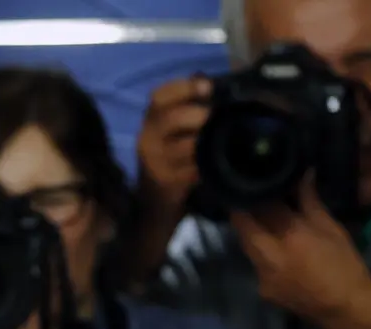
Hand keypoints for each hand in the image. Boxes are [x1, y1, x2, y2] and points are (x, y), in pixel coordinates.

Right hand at [136, 77, 211, 212]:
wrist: (152, 206)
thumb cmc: (168, 162)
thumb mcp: (169, 134)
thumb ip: (185, 108)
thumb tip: (207, 80)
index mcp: (149, 122)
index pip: (159, 96)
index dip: (184, 88)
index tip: (208, 87)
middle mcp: (147, 139)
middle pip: (173, 118)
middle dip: (200, 115)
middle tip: (217, 118)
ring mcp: (155, 163)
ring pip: (188, 145)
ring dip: (209, 142)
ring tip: (223, 141)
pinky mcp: (167, 183)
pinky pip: (194, 169)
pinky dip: (209, 165)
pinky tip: (218, 163)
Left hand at [228, 174, 370, 328]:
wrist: (348, 312)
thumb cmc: (346, 267)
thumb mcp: (332, 230)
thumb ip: (310, 202)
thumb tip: (303, 175)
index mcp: (290, 238)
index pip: (262, 207)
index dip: (258, 191)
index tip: (258, 180)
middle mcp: (269, 257)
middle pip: (242, 225)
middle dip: (245, 210)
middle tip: (252, 197)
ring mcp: (262, 276)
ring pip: (246, 245)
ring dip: (251, 230)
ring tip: (263, 218)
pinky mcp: (262, 290)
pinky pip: (256, 263)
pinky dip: (262, 251)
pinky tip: (274, 247)